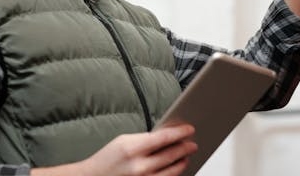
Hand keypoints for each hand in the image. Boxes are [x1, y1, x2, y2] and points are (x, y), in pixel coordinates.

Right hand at [32, 124, 197, 175]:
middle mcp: (139, 167)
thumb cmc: (106, 160)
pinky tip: (176, 168)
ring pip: (173, 171)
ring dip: (182, 162)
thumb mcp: (123, 141)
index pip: (164, 138)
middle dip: (185, 148)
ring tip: (186, 156)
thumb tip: (167, 136)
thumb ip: (145, 139)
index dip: (180, 133)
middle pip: (172, 155)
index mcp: (132, 148)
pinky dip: (173, 174)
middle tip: (193, 143)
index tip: (190, 129)